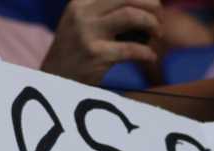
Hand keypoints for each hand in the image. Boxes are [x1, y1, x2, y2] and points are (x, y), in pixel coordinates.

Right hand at [42, 0, 161, 85]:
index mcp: (81, 2)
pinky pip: (131, 49)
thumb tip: (140, 5)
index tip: (154, 4)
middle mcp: (83, 13)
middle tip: (160, 18)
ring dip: (152, 24)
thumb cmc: (74, 52)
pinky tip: (151, 57)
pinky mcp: (96, 55)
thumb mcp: (80, 22)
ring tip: (157, 34)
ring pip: (131, 15)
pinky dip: (146, 53)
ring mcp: (88, 33)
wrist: (54, 79)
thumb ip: (102, 11)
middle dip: (152, 6)